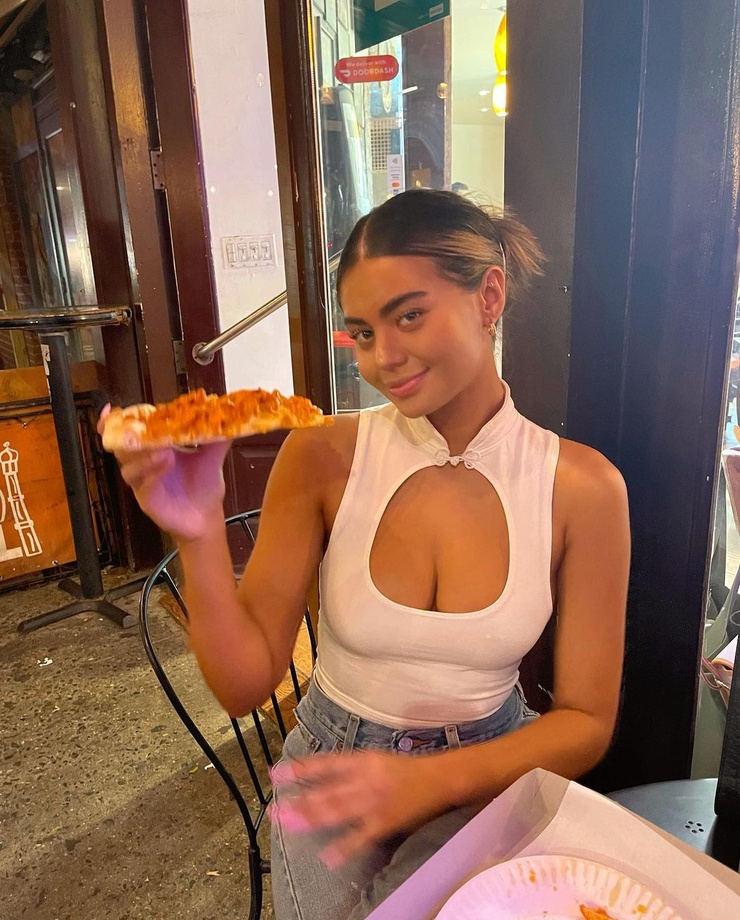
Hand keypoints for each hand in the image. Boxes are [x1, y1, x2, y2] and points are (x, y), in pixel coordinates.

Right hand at [97, 404, 230, 540]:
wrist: (208, 516)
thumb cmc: (204, 484)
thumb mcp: (212, 456)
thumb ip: (218, 436)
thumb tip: (228, 415)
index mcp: (155, 446)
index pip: (130, 430)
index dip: (119, 420)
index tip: (115, 409)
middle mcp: (144, 461)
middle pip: (122, 445)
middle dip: (127, 434)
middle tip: (140, 426)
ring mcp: (143, 480)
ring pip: (128, 465)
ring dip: (143, 455)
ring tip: (163, 451)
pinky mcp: (146, 499)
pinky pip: (142, 484)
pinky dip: (151, 472)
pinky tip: (165, 463)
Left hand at [269, 751, 450, 867]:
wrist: (438, 779)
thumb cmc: (403, 769)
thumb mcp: (374, 759)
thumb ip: (348, 768)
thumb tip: (317, 775)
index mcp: (361, 760)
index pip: (324, 764)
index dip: (300, 769)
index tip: (276, 774)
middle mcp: (364, 779)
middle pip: (325, 792)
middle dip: (298, 801)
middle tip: (274, 810)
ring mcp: (373, 802)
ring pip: (337, 811)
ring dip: (311, 819)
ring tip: (289, 824)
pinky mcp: (385, 822)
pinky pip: (360, 837)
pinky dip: (344, 847)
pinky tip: (327, 856)